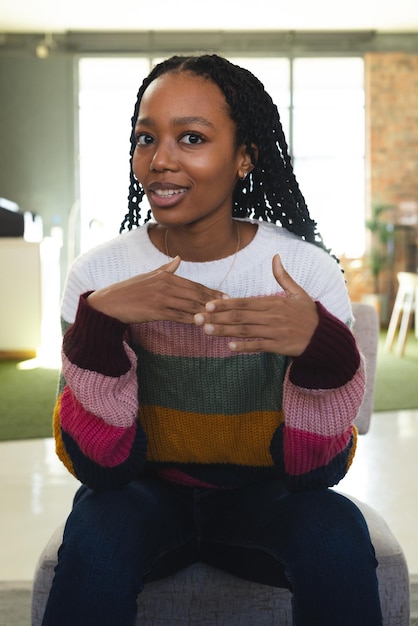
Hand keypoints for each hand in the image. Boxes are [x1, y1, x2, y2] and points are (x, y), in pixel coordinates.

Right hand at [87, 256, 227, 324]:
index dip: (210, 291)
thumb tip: (178, 258)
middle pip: (195, 294)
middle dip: (213, 302)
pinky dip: (191, 320)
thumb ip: (166, 268)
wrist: (110, 303)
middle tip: (229, 307)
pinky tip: (202, 324)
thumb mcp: (148, 275)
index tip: (224, 296)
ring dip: (205, 312)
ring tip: (220, 317)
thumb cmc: (129, 290)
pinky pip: (179, 316)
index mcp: (165, 275)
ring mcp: (161, 298)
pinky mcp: (156, 311)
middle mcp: (165, 284)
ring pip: (189, 305)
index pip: (193, 284)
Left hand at [194, 254, 318, 355]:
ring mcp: (275, 332)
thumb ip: (283, 276)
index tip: (207, 304)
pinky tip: (229, 346)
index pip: (244, 302)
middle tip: (197, 318)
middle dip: (217, 317)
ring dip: (225, 331)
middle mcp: (272, 316)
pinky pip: (259, 346)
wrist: (323, 336)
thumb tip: (275, 257)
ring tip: (207, 331)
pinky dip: (245, 346)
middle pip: (240, 316)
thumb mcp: (298, 292)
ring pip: (246, 331)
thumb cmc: (308, 314)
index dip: (225, 304)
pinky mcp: (279, 346)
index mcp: (273, 302)